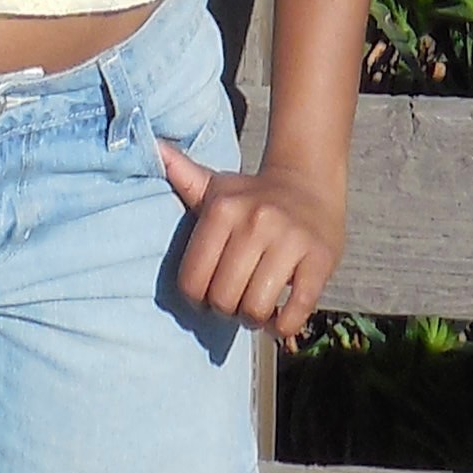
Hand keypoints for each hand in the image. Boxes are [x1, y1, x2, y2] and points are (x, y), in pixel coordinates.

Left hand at [160, 142, 341, 337]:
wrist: (310, 183)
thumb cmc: (253, 196)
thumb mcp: (215, 185)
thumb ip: (182, 175)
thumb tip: (153, 147)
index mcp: (224, 208)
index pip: (193, 281)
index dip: (198, 299)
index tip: (209, 294)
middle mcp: (256, 221)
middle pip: (224, 299)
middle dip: (227, 310)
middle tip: (236, 301)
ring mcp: (290, 240)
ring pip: (256, 308)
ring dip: (254, 318)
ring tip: (257, 306)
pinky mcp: (320, 259)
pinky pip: (295, 312)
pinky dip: (283, 325)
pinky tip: (280, 315)